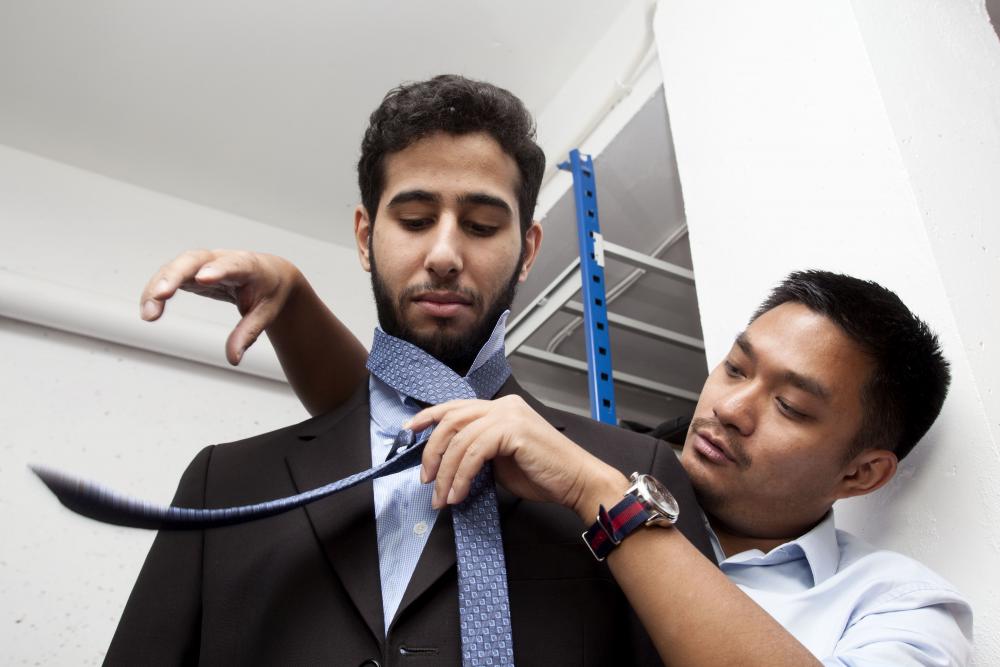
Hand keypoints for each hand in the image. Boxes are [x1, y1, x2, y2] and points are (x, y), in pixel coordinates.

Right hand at [139, 249, 303, 364]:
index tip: (204, 278)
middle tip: (161, 294)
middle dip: (176, 275)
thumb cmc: (269, 290)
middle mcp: (222, 259)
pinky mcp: (192, 272)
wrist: (269, 274)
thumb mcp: (266, 312)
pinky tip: (148, 309)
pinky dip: (157, 291)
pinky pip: (170, 277)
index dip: (219, 270)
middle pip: (194, 260)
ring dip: (158, 286)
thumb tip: (233, 358)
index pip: (233, 265)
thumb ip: (248, 333)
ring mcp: (204, 263)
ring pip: (176, 267)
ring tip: (149, 313)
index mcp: (248, 265)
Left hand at [407, 395, 627, 520]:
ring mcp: (509, 415)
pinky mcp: (513, 430)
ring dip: (446, 473)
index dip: (429, 416)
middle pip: (451, 420)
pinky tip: (458, 494)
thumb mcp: (501, 460)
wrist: (577, 482)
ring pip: (460, 440)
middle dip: (432, 452)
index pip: (456, 407)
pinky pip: (474, 453)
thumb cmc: (544, 474)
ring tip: (442, 497)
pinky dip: (461, 476)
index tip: (409, 430)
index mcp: (501, 408)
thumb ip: (477, 452)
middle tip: (426, 479)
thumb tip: (447, 464)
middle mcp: (504, 405)